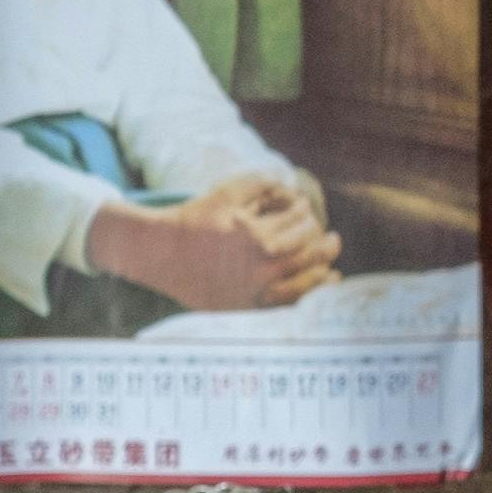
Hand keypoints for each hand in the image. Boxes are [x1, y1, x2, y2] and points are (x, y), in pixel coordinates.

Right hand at [91, 170, 340, 310]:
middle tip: (332, 238)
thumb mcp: (228, 191)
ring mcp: (257, 291)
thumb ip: (264, 184)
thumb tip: (296, 190)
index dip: (307, 213)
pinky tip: (325, 282)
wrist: (159, 253)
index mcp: (257, 236)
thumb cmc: (196, 218)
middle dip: (326, 242)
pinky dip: (315, 293)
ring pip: (310, 280)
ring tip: (331, 260)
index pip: (303, 224)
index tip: (304, 211)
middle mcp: (260, 267)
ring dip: (326, 266)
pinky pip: (293, 304)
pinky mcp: (250, 307)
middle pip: (312, 252)